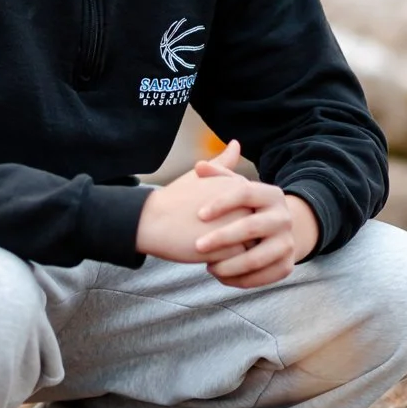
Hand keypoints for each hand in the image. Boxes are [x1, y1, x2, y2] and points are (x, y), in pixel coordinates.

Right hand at [135, 138, 253, 265]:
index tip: (207, 218)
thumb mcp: (200, 176)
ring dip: (233, 249)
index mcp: (239, 186)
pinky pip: (239, 263)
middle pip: (254, 228)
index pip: (250, 210)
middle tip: (205, 233)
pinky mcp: (232, 249)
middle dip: (238, 235)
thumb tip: (236, 143)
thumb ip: (223, 164)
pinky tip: (207, 257)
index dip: (231, 217)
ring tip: (206, 244)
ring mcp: (240, 227)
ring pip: (249, 247)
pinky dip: (227, 263)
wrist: (152, 220)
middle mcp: (245, 205)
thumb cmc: (173, 199)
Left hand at [191, 147, 319, 287]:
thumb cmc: (247, 206)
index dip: (221, 203)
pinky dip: (239, 280)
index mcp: (271, 194)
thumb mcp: (237, 187)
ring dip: (229, 265)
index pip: (245, 193)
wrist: (278, 230)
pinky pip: (262, 277)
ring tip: (208, 267)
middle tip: (197, 246)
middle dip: (222, 238)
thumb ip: (219, 175)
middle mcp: (284, 218)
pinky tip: (220, 276)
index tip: (199, 214)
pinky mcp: (287, 266)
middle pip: (251, 228)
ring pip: (257, 258)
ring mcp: (287, 243)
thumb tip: (199, 166)